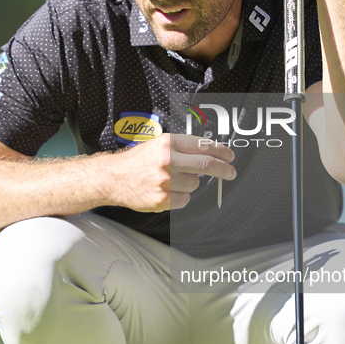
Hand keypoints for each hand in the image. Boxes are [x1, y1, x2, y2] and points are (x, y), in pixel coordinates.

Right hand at [105, 133, 235, 211]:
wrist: (114, 178)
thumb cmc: (138, 161)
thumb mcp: (158, 144)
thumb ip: (182, 147)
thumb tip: (210, 152)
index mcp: (168, 143)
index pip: (203, 146)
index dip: (221, 151)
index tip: (229, 156)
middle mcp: (167, 160)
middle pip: (206, 166)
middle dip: (223, 170)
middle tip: (230, 172)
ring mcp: (165, 181)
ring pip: (194, 184)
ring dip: (189, 183)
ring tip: (171, 180)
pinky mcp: (162, 199)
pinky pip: (185, 199)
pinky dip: (180, 197)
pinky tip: (167, 191)